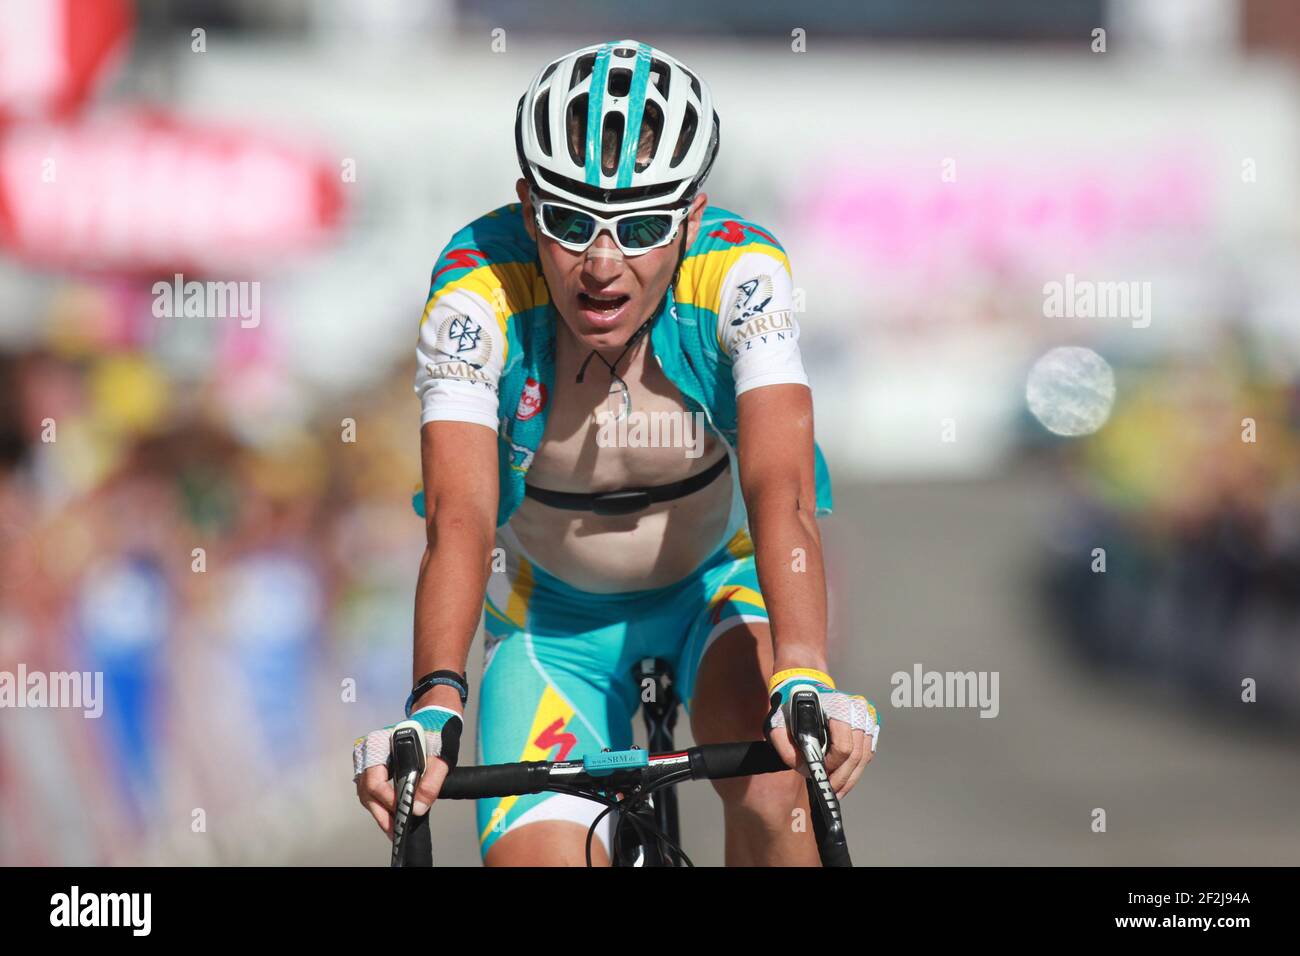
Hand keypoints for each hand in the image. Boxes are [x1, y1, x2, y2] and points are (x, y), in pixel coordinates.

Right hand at [353, 705, 462, 837]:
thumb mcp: (440, 755)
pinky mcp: (374, 767)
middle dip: (381, 812)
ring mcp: (369, 759)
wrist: (435, 718)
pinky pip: (371, 790)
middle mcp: (369, 750)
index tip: (402, 811)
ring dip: (379, 812)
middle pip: (366, 789)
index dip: (387, 799)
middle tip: (395, 830)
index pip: (374, 778)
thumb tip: (417, 808)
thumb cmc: (437, 732)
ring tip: (395, 827)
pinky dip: (381, 804)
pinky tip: (392, 816)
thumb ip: (431, 782)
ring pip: (366, 793)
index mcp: (381, 742)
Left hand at [765, 668, 879, 798]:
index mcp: (838, 706)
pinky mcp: (868, 723)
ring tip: (837, 790)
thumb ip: (785, 747)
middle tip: (829, 791)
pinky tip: (844, 778)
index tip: (820, 774)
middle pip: (857, 756)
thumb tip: (805, 770)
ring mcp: (866, 716)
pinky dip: (856, 768)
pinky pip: (867, 752)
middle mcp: (857, 709)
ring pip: (864, 757)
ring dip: (851, 777)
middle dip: (842, 778)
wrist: (804, 684)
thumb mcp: (778, 722)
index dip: (833, 767)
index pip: (844, 747)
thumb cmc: (792, 704)